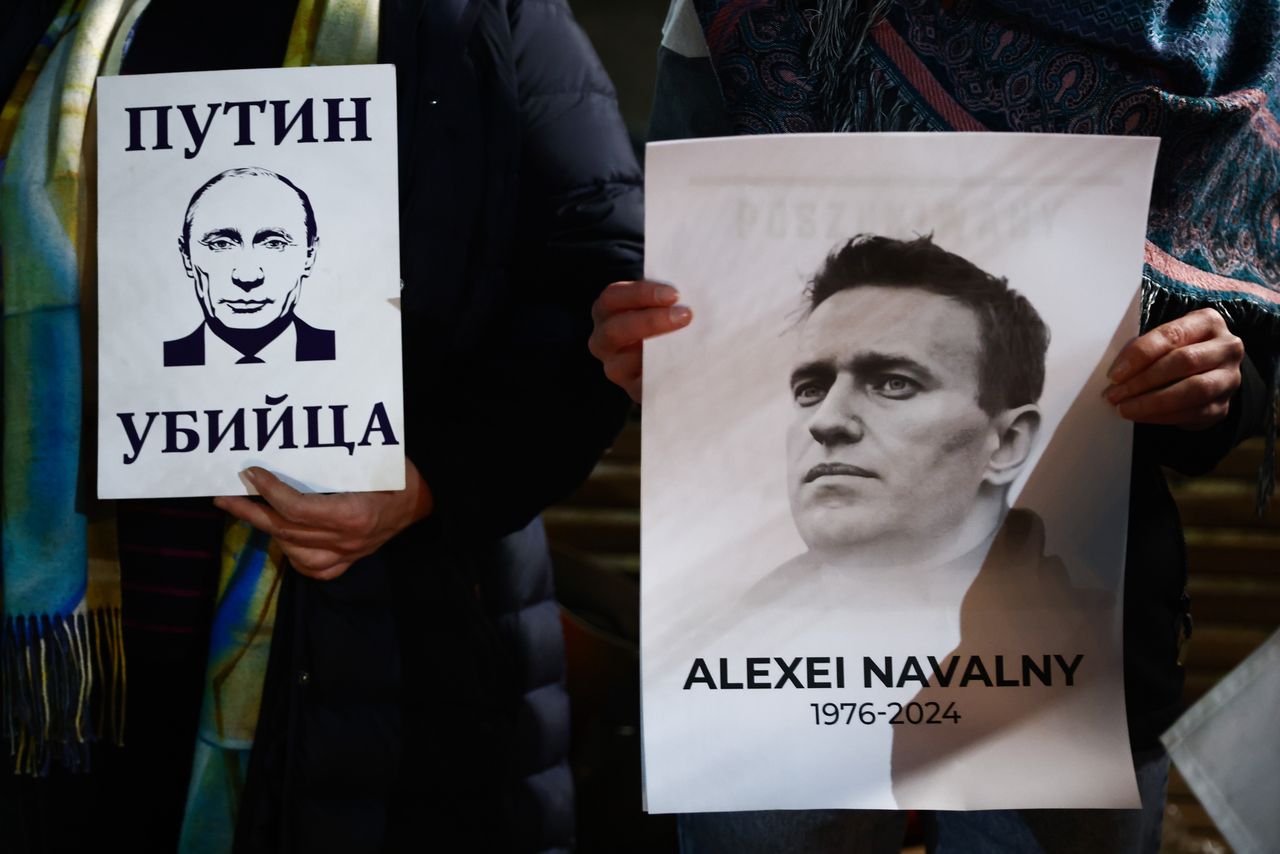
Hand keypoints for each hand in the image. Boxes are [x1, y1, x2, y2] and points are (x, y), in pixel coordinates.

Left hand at [214, 459, 433, 579]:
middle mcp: (345, 540)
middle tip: (223, 496)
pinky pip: (310, 567)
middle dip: (249, 511)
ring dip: (264, 529)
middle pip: (285, 529)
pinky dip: (290, 553)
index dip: (269, 491)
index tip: (251, 473)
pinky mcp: (348, 562)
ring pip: (292, 549)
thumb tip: (294, 444)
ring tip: (244, 510)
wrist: (426, 503)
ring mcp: (346, 555)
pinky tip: (279, 537)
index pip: (297, 508)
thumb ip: (336, 461)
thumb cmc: (400, 474)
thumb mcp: (374, 459)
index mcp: (352, 514)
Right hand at [588, 280, 691, 402]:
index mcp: (607, 312)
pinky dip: (663, 374)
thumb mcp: (662, 304)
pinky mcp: (633, 389)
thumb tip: (694, 291)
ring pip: (623, 362)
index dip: (641, 294)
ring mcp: (616, 367)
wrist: (675, 355)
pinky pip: (643, 385)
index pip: (612, 298)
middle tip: (686, 316)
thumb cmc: (667, 319)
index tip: (674, 294)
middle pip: (614, 330)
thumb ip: (668, 297)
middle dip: (650, 321)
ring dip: (657, 350)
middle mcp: (603, 340)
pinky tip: (686, 365)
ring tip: (688, 341)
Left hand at [1104, 308, 1243, 429]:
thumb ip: (1146, 348)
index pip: (1172, 334)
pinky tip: (1140, 416)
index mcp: (1208, 322)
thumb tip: (1116, 372)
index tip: (1115, 374)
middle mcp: (1227, 348)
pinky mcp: (1223, 406)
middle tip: (1115, 394)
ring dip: (1152, 402)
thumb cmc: (1176, 351)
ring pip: (1193, 390)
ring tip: (1124, 408)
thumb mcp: (1164, 340)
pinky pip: (1193, 413)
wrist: (1205, 373)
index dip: (1141, 354)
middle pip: (1185, 361)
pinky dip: (1162, 416)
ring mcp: (1229, 378)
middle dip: (1144, 380)